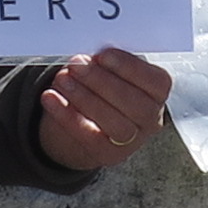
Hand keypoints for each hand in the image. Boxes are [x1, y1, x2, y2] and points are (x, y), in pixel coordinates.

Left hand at [37, 48, 170, 171]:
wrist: (83, 124)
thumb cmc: (102, 86)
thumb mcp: (109, 70)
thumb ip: (107, 62)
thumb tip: (90, 55)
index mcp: (157, 94)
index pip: (157, 82)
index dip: (131, 68)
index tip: (103, 54)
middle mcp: (151, 120)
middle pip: (136, 104)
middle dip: (103, 81)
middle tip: (77, 64)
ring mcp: (131, 141)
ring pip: (116, 123)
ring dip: (86, 98)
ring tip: (63, 79)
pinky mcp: (107, 153)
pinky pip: (89, 136)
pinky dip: (67, 116)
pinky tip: (50, 98)